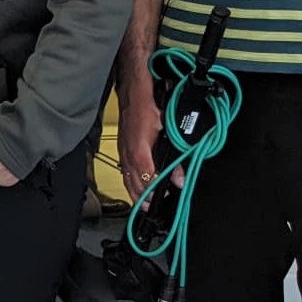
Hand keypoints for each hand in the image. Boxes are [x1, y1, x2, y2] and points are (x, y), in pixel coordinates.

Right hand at [116, 73, 174, 202]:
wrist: (132, 92)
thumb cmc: (147, 106)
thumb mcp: (166, 130)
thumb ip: (175, 156)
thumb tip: (179, 177)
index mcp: (139, 151)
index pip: (146, 180)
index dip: (155, 192)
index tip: (163, 200)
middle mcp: (128, 154)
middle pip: (133, 183)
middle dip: (142, 198)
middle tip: (151, 210)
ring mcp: (123, 151)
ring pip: (126, 179)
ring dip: (134, 193)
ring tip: (142, 205)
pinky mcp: (122, 147)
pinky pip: (124, 170)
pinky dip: (128, 181)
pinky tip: (133, 185)